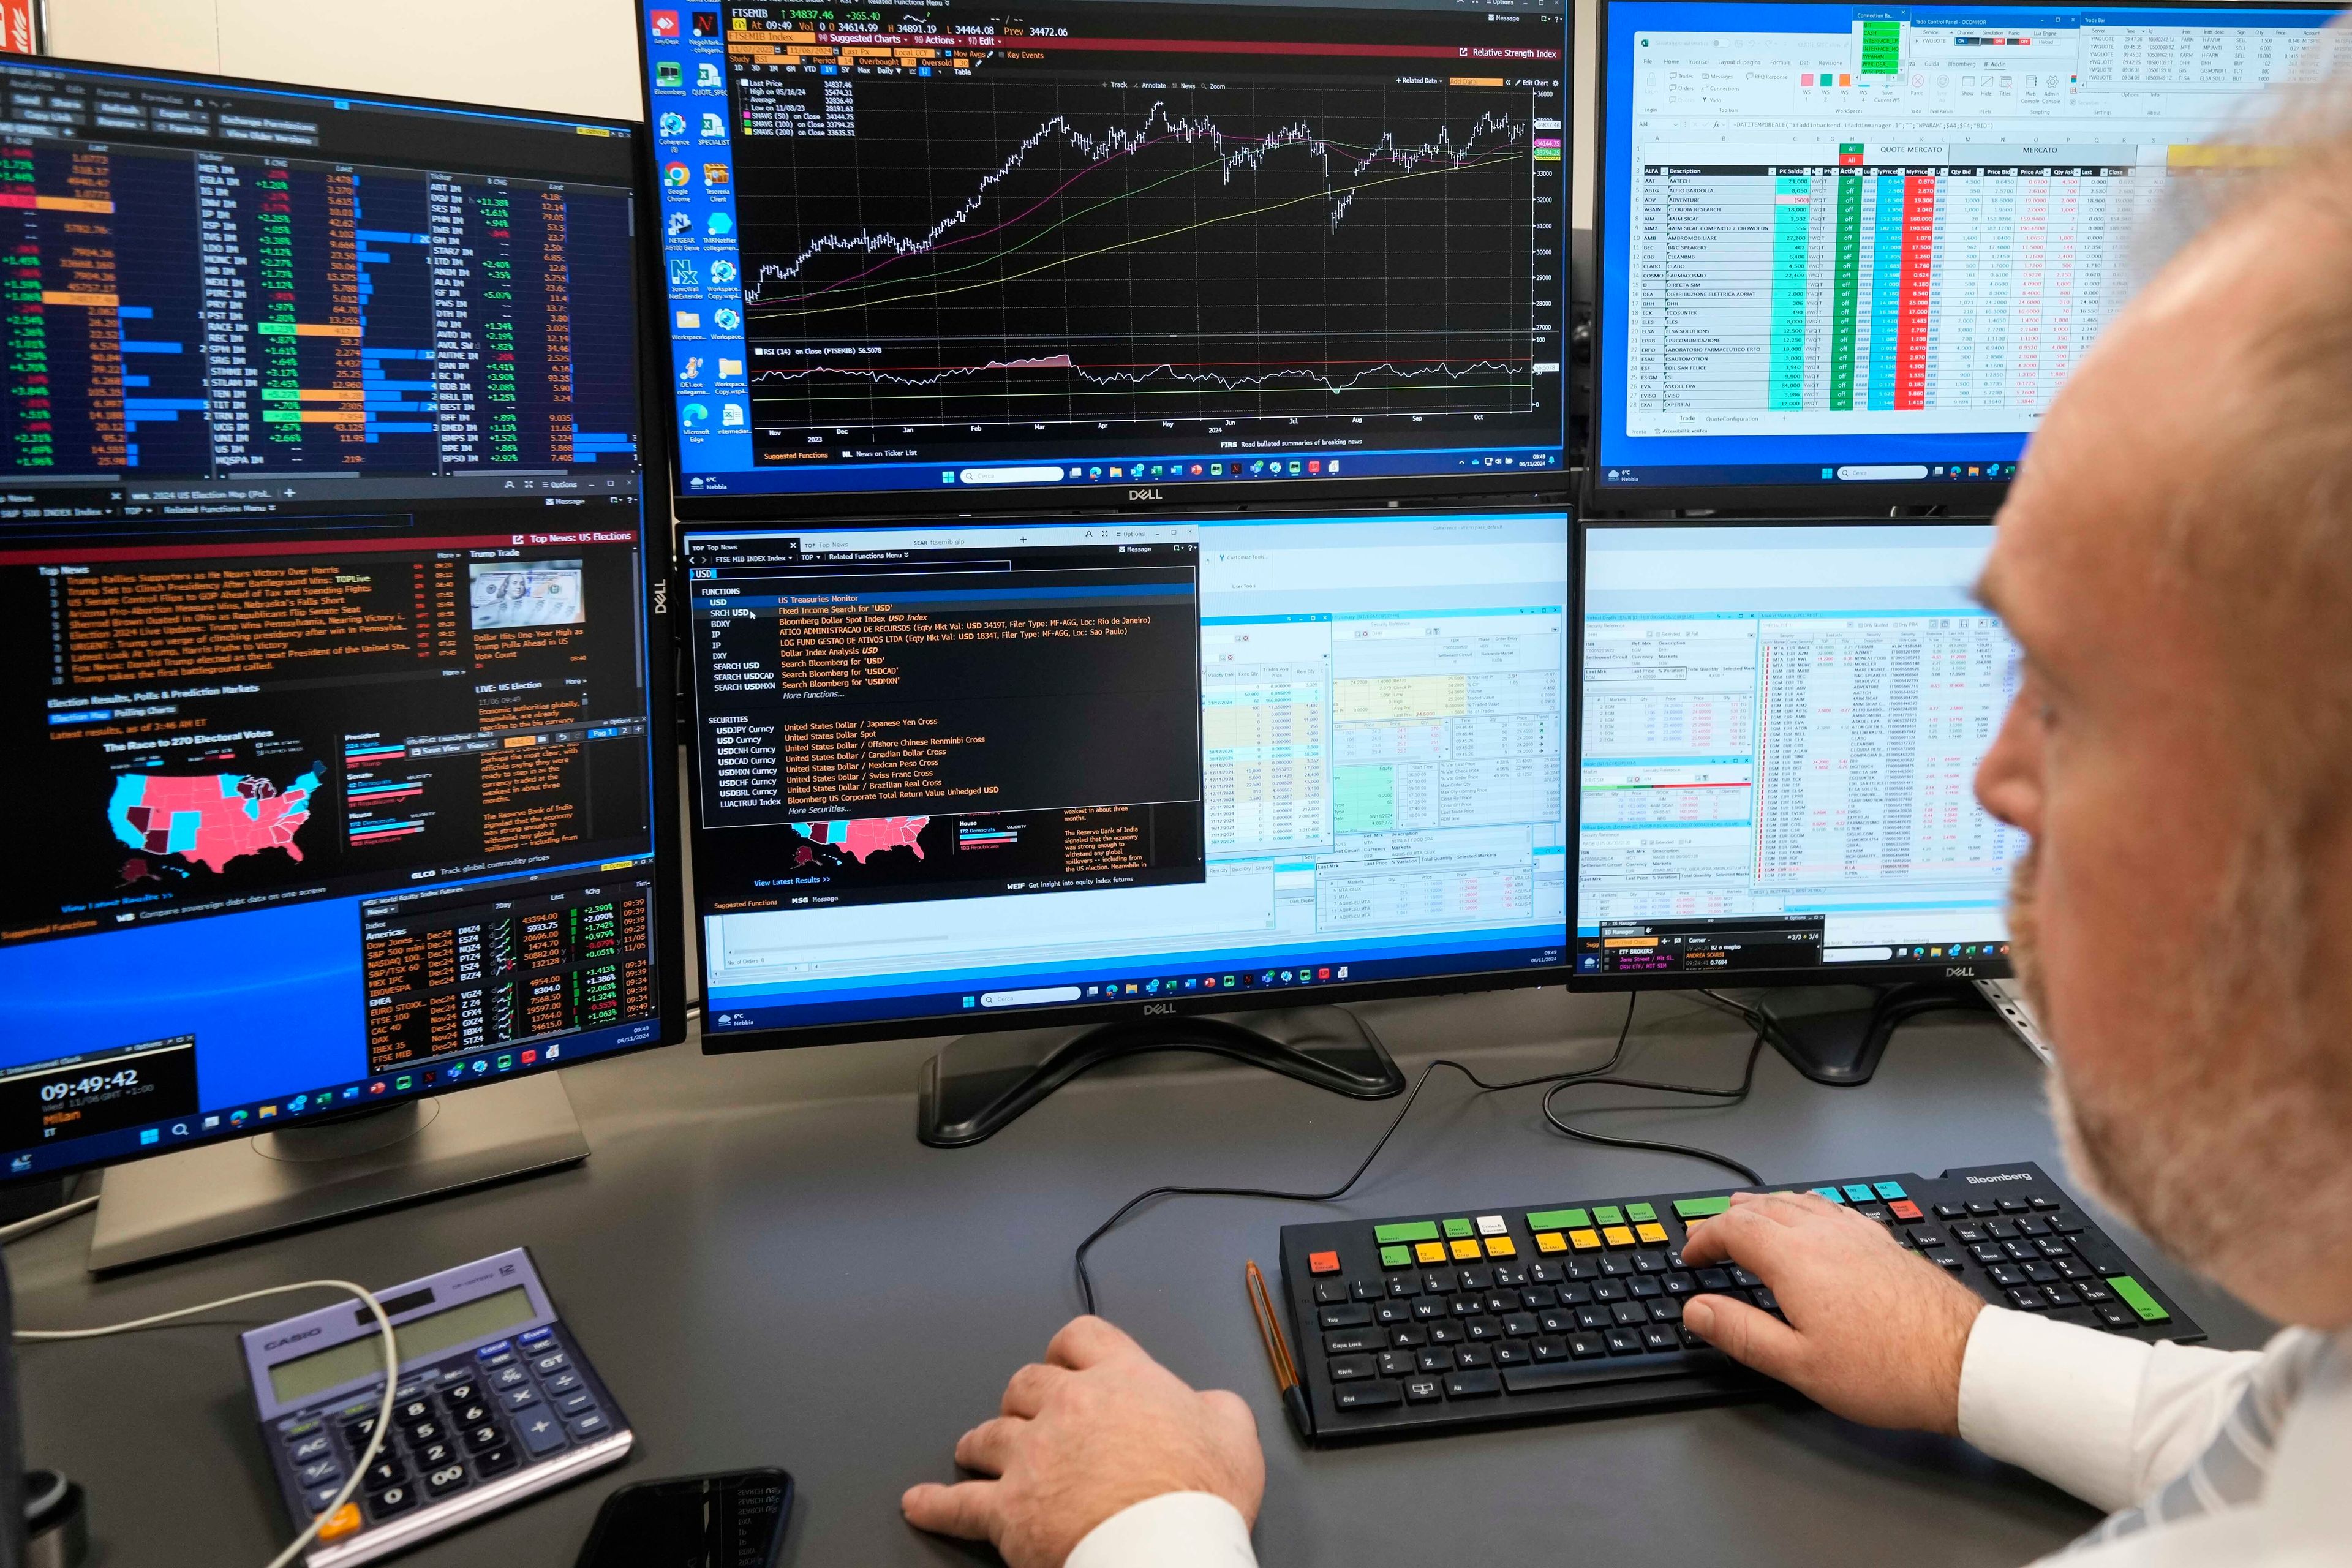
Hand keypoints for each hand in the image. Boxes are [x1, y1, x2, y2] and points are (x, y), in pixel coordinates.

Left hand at [901, 1315, 1264, 1567]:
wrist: (1165, 1549)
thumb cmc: (1198, 1495)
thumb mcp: (1233, 1430)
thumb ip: (1214, 1406)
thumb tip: (1208, 1406)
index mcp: (1121, 1379)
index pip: (1081, 1337)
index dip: (1069, 1349)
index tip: (1064, 1360)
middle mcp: (1068, 1407)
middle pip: (1026, 1383)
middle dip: (1025, 1398)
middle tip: (1029, 1416)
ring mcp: (1032, 1457)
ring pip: (988, 1434)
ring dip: (982, 1442)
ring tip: (977, 1451)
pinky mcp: (1008, 1510)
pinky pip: (959, 1504)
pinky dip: (935, 1504)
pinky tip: (919, 1503)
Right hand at [1679, 1190, 1984, 1433]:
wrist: (1963, 1364)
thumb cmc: (1886, 1370)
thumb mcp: (1799, 1364)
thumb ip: (1741, 1332)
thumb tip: (1696, 1310)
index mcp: (1795, 1259)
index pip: (1733, 1228)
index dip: (1703, 1238)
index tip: (1692, 1256)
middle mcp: (1825, 1235)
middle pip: (1764, 1207)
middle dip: (1729, 1217)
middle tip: (1711, 1234)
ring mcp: (1858, 1235)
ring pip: (1799, 1201)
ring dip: (1765, 1205)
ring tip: (1750, 1211)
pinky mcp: (1885, 1243)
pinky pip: (1832, 1208)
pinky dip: (1806, 1207)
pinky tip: (1813, 1218)